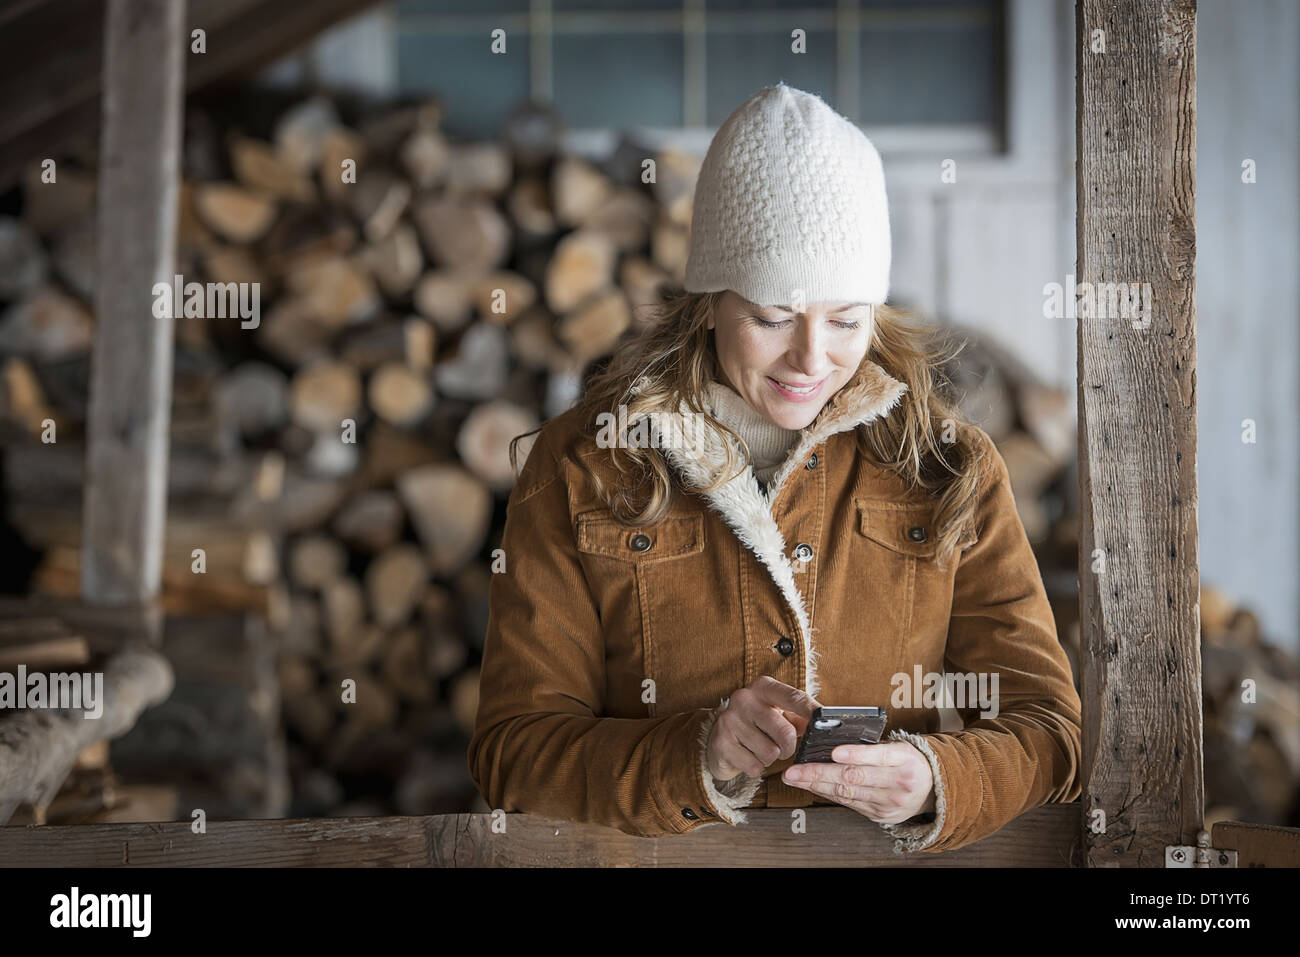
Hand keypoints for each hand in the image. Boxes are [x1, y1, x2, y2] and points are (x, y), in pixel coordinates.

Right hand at [706, 676, 820, 780]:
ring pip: (770, 753)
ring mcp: (730, 720)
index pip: (794, 697)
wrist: (719, 739)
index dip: (813, 712)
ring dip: (771, 758)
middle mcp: (744, 698)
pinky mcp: (720, 743)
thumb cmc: (756, 724)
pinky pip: (754, 766)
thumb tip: (823, 725)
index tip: (826, 723)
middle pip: (785, 732)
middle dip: (790, 747)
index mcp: (763, 687)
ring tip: (760, 749)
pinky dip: (756, 767)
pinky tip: (747, 757)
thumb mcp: (777, 713)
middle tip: (784, 748)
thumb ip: (800, 716)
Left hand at [780, 741, 935, 824]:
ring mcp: (889, 802)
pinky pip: (849, 803)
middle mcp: (898, 782)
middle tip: (793, 771)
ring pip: (847, 793)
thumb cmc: (908, 760)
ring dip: (816, 786)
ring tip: (794, 778)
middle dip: (819, 773)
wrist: (933, 789)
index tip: (833, 752)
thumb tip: (831, 743)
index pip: (878, 755)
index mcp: (904, 759)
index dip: (855, 754)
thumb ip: (871, 746)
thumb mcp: (899, 746)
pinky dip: (827, 794)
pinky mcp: (881, 815)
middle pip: (854, 777)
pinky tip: (811, 787)